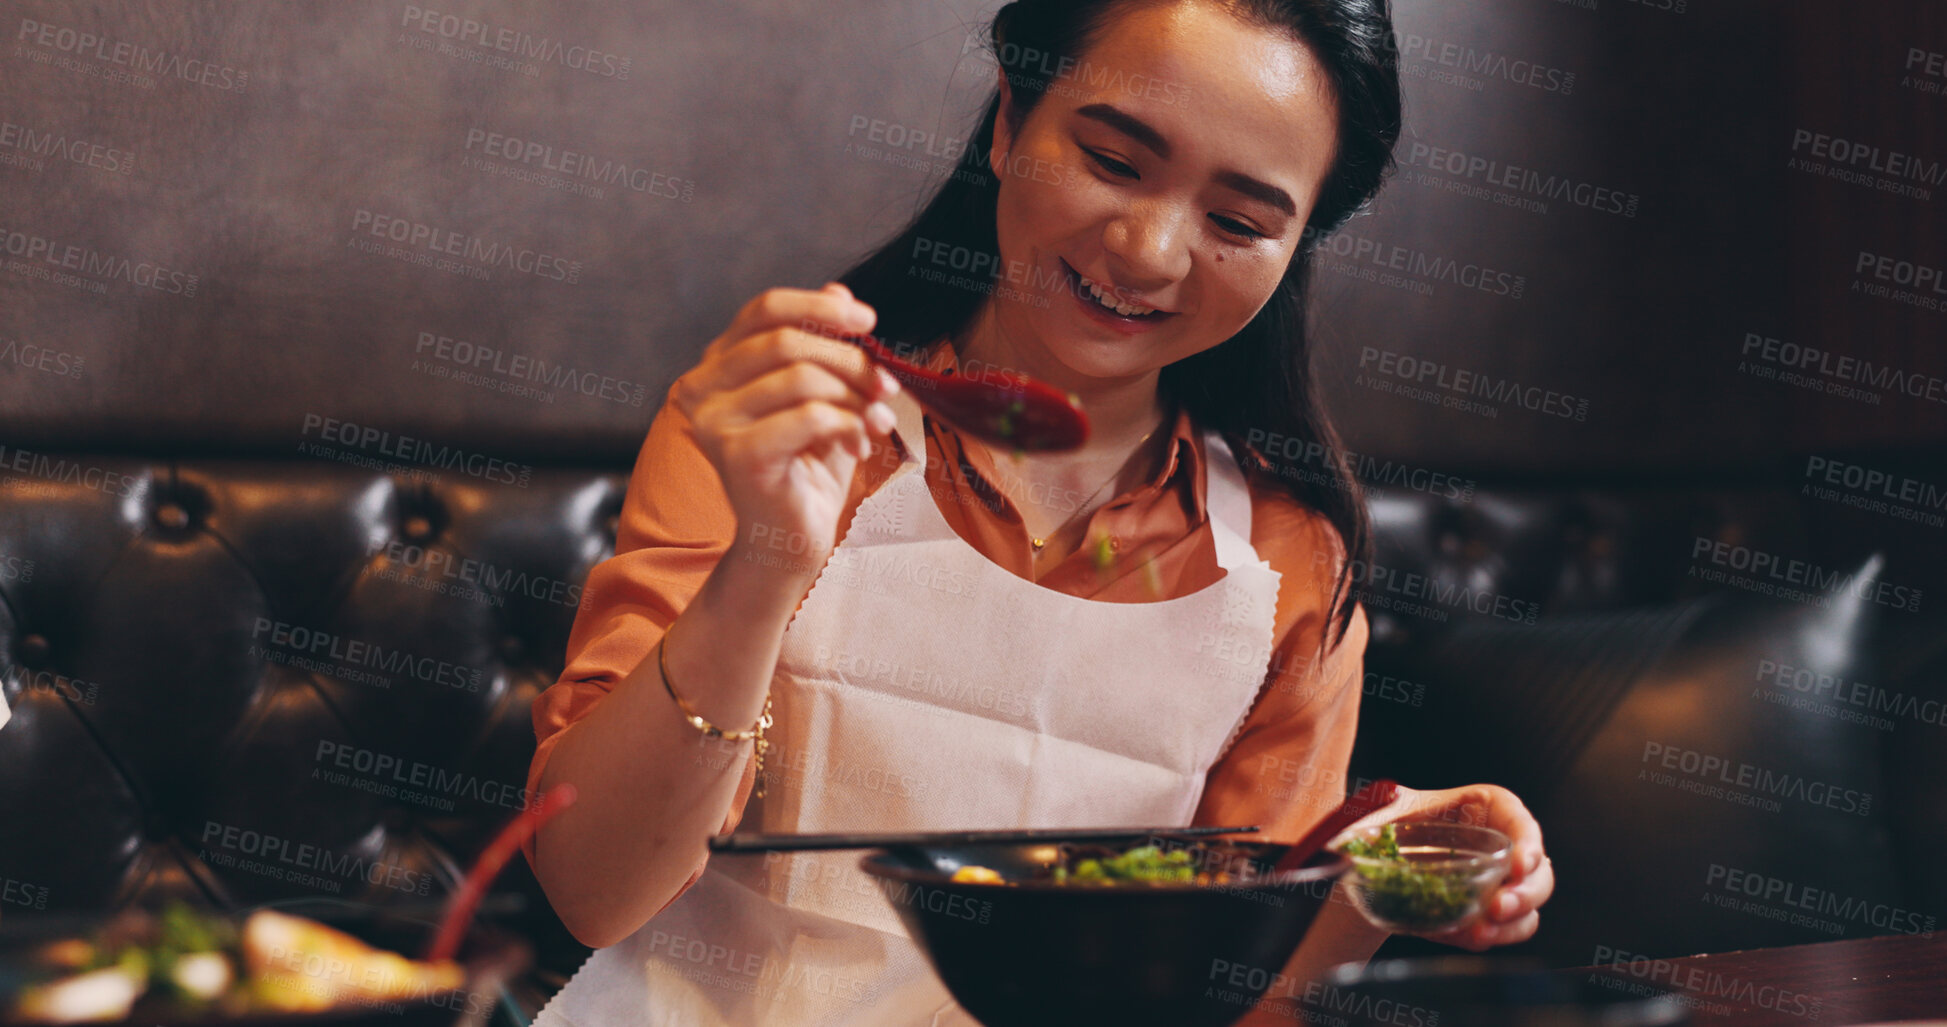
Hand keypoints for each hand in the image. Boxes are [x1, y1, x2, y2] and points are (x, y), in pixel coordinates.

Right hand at [674, 282, 899, 562]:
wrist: (789, 541)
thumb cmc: (806, 469)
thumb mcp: (822, 397)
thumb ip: (822, 345)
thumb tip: (838, 290)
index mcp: (718, 365)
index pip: (765, 310)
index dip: (820, 307)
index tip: (869, 322)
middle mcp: (702, 388)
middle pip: (786, 340)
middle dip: (850, 360)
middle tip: (887, 385)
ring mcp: (714, 423)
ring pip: (801, 377)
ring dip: (855, 397)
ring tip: (878, 421)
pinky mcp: (737, 456)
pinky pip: (808, 417)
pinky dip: (848, 427)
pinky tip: (859, 447)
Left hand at [1337, 782, 1552, 950]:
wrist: (1361, 867)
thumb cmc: (1370, 830)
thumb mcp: (1366, 818)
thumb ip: (1359, 822)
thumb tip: (1342, 845)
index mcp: (1473, 807)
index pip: (1515, 815)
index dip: (1528, 838)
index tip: (1520, 863)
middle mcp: (1491, 844)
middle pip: (1538, 866)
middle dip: (1527, 891)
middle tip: (1497, 908)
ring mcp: (1493, 881)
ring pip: (1530, 904)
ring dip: (1513, 923)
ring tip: (1478, 932)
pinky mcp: (1485, 912)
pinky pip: (1507, 930)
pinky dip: (1490, 938)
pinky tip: (1459, 935)